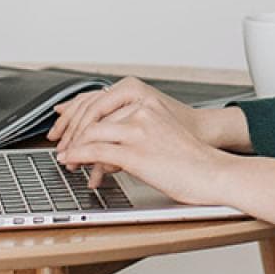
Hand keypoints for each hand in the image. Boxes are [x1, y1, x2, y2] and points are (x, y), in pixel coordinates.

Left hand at [49, 78, 229, 202]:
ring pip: (91, 132)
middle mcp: (142, 112)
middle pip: (92, 115)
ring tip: (65, 158)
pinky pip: (96, 151)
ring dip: (72, 146)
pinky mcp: (137, 153)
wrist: (214, 172)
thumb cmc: (191, 159)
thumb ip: (136, 127)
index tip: (64, 124)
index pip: (100, 100)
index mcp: (147, 103)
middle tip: (60, 144)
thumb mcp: (162, 131)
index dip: (77, 112)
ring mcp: (139, 131)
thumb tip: (107, 138)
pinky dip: (78, 156)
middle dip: (71, 131)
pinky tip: (71, 162)